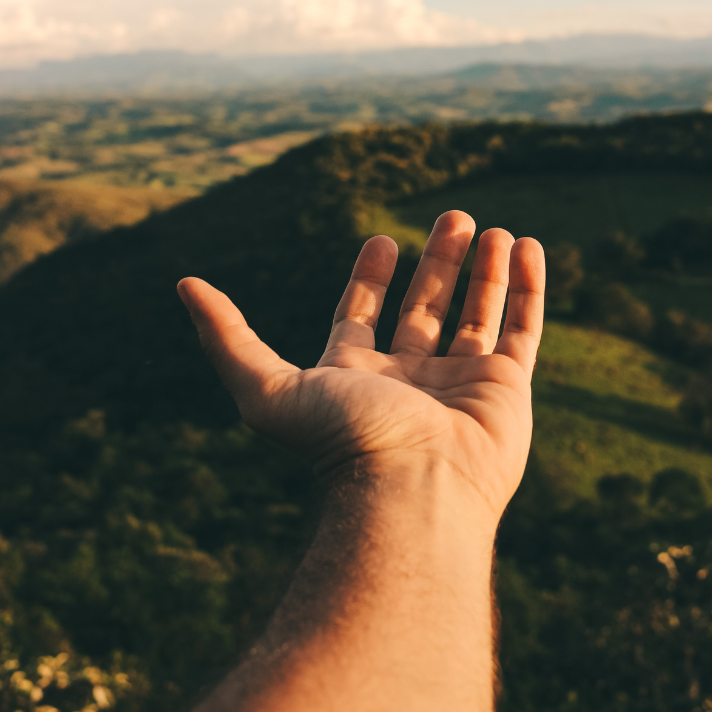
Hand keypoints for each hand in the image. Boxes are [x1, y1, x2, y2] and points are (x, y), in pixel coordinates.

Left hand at [178, 211, 544, 522]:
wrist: (413, 494)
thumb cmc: (341, 443)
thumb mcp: (267, 387)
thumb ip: (228, 336)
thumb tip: (184, 285)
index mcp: (358, 378)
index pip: (365, 318)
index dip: (371, 280)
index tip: (382, 240)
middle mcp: (410, 381)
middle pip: (425, 308)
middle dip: (438, 262)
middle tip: (454, 217)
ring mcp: (462, 385)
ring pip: (476, 315)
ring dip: (483, 270)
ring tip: (491, 227)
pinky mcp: (508, 390)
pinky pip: (522, 329)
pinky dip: (526, 288)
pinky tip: (528, 248)